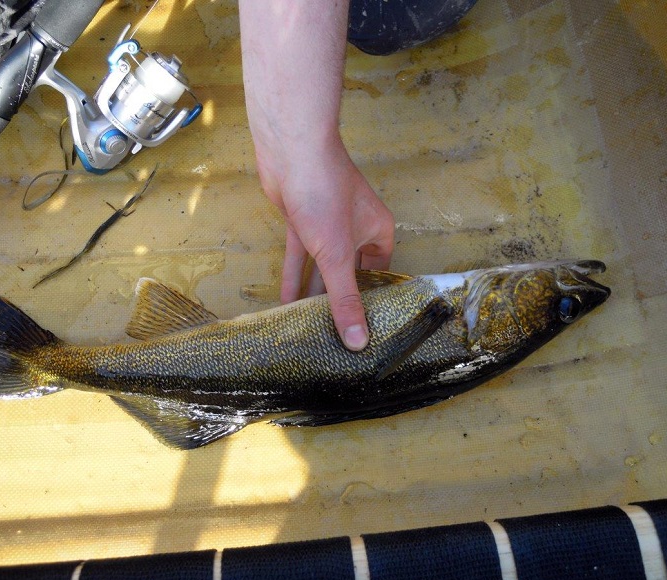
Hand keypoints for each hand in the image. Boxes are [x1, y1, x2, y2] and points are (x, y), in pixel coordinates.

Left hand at [256, 134, 393, 350]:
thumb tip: (359, 342)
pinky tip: (286, 301)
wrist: (291, 150)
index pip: (379, 275)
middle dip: (339, 301)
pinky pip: (301, 256)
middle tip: (333, 335)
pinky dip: (294, 276)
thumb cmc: (323, 194)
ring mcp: (327, 224)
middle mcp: (356, 229)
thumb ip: (345, 299)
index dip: (372, 302)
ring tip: (308, 325)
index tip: (363, 332)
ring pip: (323, 266)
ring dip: (314, 292)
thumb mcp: (336, 255)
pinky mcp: (302, 221)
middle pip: (350, 273)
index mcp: (378, 232)